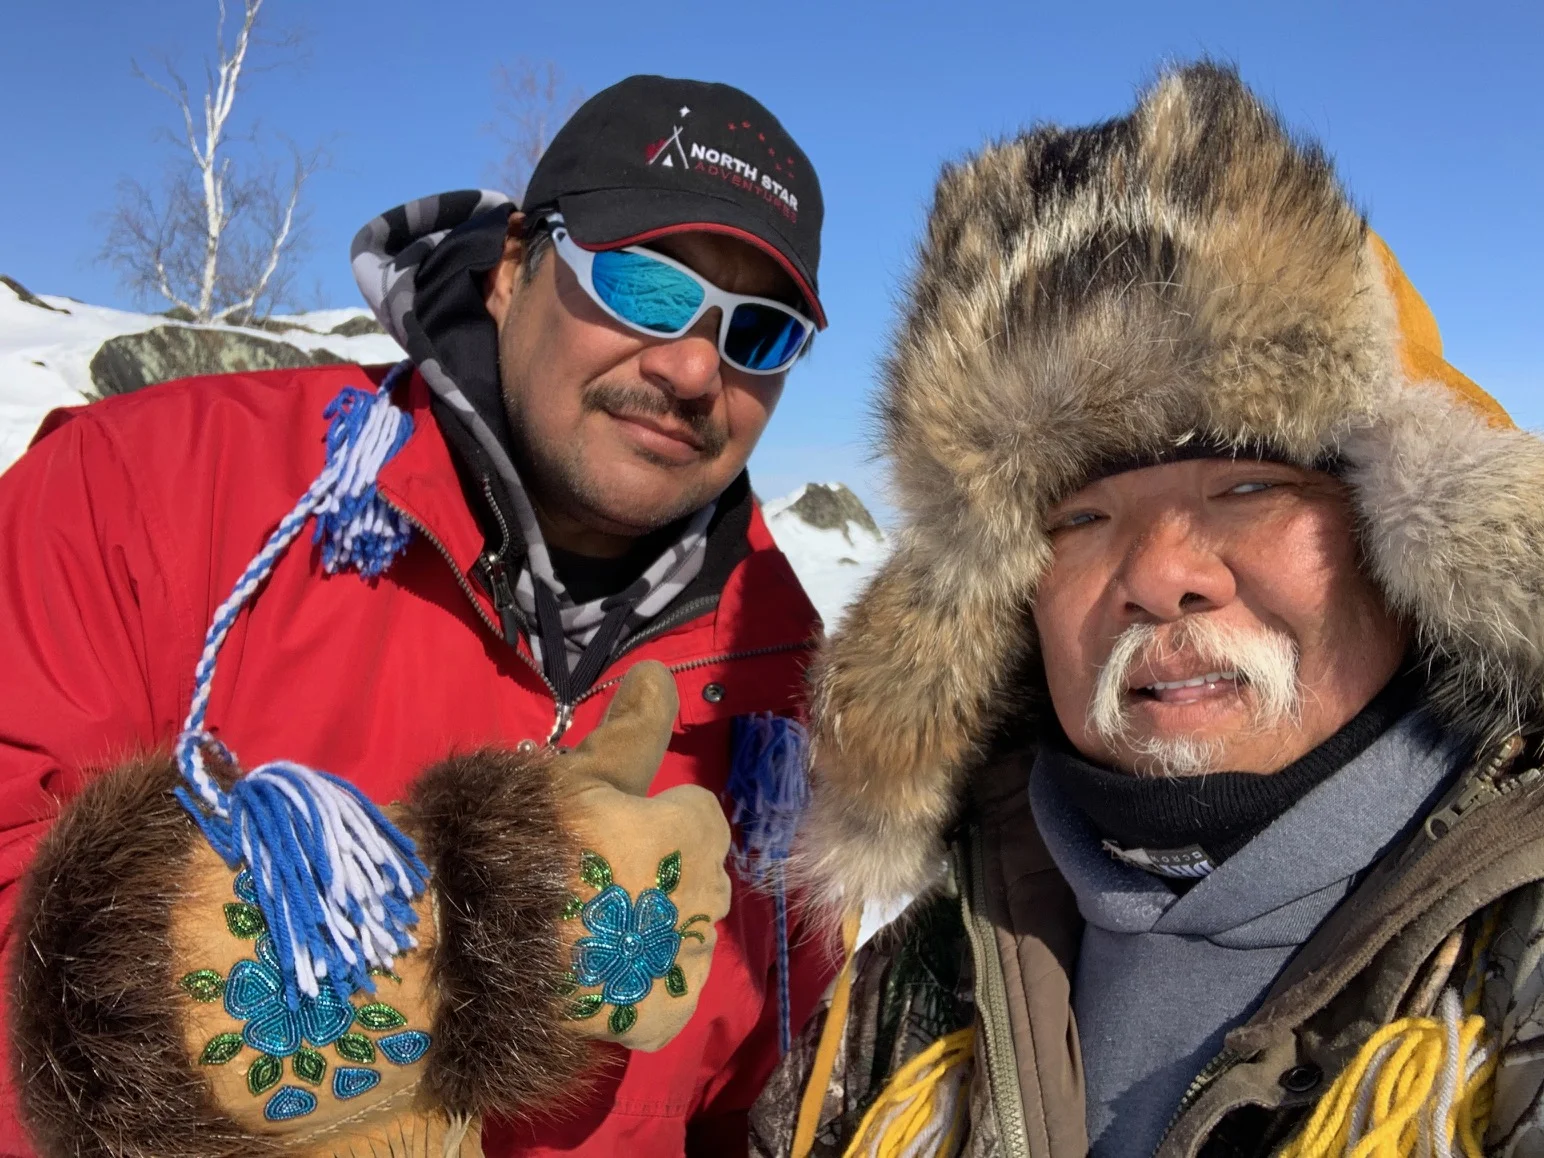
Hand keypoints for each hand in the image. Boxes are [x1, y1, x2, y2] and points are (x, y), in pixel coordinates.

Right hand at [555, 661, 733, 1051]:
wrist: (461, 938)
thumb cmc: (519, 839)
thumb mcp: (578, 776)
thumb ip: (633, 728)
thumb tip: (661, 670)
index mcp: (693, 830)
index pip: (696, 812)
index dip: (649, 816)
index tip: (603, 830)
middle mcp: (704, 896)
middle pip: (696, 873)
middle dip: (658, 872)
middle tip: (590, 881)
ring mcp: (684, 961)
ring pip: (686, 933)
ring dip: (653, 930)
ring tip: (587, 933)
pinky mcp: (662, 1017)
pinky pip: (670, 992)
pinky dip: (640, 988)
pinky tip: (596, 977)